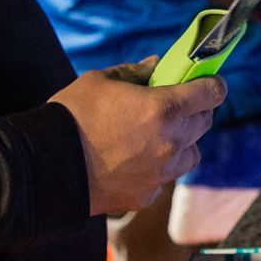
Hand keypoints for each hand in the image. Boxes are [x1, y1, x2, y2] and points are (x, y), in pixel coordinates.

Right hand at [53, 70, 225, 215]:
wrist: (47, 166)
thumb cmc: (72, 116)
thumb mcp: (101, 80)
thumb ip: (135, 72)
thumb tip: (157, 65)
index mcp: (164, 108)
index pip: (211, 94)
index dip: (213, 84)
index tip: (208, 82)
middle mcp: (170, 142)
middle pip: (204, 123)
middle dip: (197, 110)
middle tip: (179, 104)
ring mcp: (160, 172)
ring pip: (191, 154)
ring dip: (183, 142)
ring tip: (159, 135)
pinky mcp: (146, 195)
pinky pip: (165, 178)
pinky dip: (159, 168)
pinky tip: (137, 161)